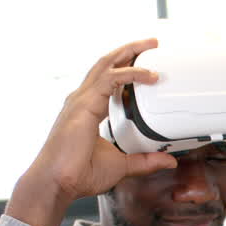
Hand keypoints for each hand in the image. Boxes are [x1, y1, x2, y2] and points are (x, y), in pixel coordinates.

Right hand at [6, 38, 177, 225]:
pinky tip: (147, 75)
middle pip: (106, 64)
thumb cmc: (77, 174)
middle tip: (150, 43)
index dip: (124, 67)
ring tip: (150, 46)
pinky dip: (130, 74)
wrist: (58, 182)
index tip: (144, 63)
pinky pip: (110, 80)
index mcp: (87, 109)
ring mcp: (81, 100)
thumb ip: (145, 161)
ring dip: (130, 53)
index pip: (106, 79)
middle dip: (128, 50)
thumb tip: (167, 160)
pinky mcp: (84, 106)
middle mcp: (82, 99)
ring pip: (107, 65)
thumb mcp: (121, 165)